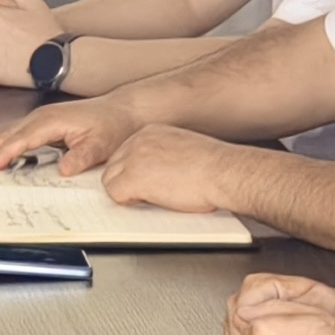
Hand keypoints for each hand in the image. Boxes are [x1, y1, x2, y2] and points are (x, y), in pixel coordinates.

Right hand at [0, 98, 129, 174]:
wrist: (124, 110)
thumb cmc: (113, 124)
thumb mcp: (102, 144)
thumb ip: (81, 156)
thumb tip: (63, 170)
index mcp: (51, 121)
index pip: (22, 140)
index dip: (4, 153)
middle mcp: (41, 117)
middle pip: (6, 134)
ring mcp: (40, 119)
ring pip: (7, 133)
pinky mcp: (42, 124)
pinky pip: (14, 134)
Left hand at [101, 123, 248, 215]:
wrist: (224, 172)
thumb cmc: (215, 166)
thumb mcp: (184, 149)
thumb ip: (163, 155)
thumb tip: (155, 171)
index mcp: (151, 132)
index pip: (124, 153)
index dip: (133, 171)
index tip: (144, 181)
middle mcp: (138, 141)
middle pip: (113, 166)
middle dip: (126, 182)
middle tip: (147, 194)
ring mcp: (133, 159)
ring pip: (110, 181)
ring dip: (127, 192)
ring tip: (153, 198)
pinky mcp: (133, 178)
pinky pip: (114, 195)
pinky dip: (129, 202)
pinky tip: (150, 201)